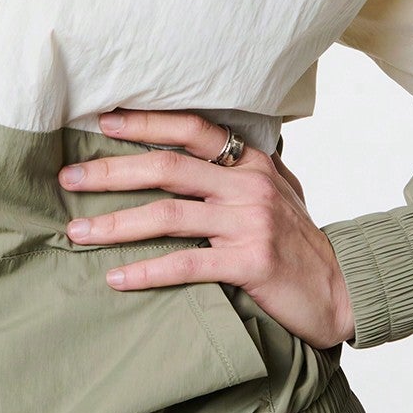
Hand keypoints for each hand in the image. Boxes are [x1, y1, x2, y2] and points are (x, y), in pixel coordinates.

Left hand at [56, 108, 355, 349]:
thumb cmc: (301, 242)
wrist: (343, 290)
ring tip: (78, 232)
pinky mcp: (250, 263)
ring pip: (168, 216)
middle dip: (111, 172)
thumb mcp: (279, 191)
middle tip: (69, 179)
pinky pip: (186, 264)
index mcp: (252, 162)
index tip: (101, 122)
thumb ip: (241, 169)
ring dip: (116, 224)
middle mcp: (249, 185)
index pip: (191, 129)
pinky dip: (147, 270)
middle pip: (166, 168)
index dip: (145, 123)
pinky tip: (116, 277)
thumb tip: (197, 147)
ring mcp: (250, 223)